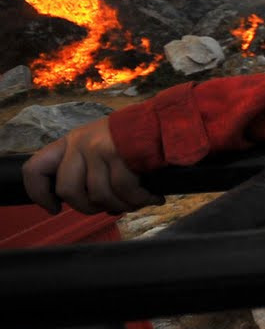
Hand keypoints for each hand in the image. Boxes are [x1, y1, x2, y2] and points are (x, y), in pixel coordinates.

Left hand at [22, 118, 162, 214]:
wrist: (166, 119)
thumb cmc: (135, 138)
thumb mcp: (101, 146)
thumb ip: (88, 169)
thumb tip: (90, 203)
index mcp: (69, 142)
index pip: (34, 169)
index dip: (39, 194)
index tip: (54, 208)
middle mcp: (78, 143)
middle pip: (68, 190)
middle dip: (89, 207)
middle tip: (107, 209)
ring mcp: (97, 147)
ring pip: (98, 194)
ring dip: (120, 205)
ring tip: (137, 203)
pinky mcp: (118, 153)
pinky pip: (123, 190)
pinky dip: (139, 200)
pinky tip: (152, 198)